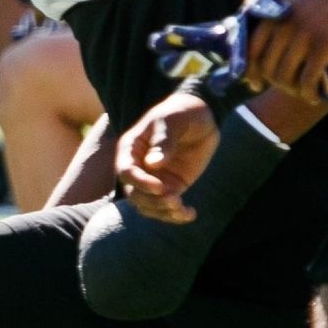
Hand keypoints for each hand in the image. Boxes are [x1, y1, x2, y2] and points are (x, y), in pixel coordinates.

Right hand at [115, 91, 219, 223]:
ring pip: (148, 206)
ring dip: (163, 212)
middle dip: (152, 201)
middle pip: (134, 194)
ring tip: (183, 208)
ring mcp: (154, 179)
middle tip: (174, 199)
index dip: (140, 183)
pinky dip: (176, 215)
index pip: (125, 172)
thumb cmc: (181, 112)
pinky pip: (167, 207)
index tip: (161, 187)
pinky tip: (191, 214)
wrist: (202, 115)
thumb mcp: (171, 121)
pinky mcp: (171, 187)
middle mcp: (138, 167)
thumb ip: (163, 141)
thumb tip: (153, 164)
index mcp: (131, 149)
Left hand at [242, 0, 327, 103]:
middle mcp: (284, 27)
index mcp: (274, 17)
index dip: (251, 72)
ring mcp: (303, 36)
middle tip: (288, 89)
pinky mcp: (323, 46)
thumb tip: (268, 51)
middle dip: (275, 84)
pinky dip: (308, 93)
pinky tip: (313, 97)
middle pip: (268, 68)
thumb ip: (280, 24)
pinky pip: (308, 79)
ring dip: (292, 90)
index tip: (255, 84)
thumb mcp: (296, 6)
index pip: (251, 51)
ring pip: (286, 76)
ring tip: (302, 92)